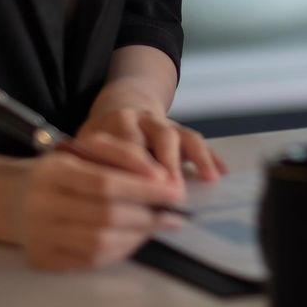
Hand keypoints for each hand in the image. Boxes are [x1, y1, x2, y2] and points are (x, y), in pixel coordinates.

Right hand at [10, 133, 186, 270]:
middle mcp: (42, 206)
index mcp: (53, 172)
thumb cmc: (60, 171)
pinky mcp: (42, 260)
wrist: (13, 199)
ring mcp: (40, 237)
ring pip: (100, 243)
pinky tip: (132, 238)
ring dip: (137, 236)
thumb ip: (123, 155)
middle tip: (174, 214)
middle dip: (147, 215)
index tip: (175, 191)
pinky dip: (119, 250)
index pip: (105, 183)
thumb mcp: (85, 150)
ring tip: (157, 225)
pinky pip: (90, 261)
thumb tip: (160, 177)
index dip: (144, 189)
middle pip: (106, 216)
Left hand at [78, 106, 226, 189]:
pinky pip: (198, 142)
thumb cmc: (99, 143)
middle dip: (170, 162)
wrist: (120, 108)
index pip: (129, 142)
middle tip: (176, 190)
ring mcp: (166, 125)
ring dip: (197, 157)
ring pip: (184, 135)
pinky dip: (211, 157)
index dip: (138, 164)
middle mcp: (144, 120)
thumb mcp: (85, 149)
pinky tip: (221, 174)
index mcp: (117, 123)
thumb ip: (92, 166)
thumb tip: (96, 197)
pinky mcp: (181, 133)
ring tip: (208, 180)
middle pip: (161, 135)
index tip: (143, 188)